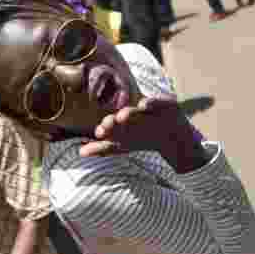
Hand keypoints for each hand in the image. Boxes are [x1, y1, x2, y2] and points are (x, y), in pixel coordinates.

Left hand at [79, 96, 196, 158]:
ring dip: (130, 112)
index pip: (112, 124)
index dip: (105, 128)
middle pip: (122, 116)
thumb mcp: (124, 146)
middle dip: (114, 120)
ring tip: (122, 116)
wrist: (174, 138)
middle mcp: (135, 112)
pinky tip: (143, 105)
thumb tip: (80, 152)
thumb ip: (103, 148)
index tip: (98, 133)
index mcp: (123, 121)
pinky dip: (150, 103)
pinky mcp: (164, 103)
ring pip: (137, 110)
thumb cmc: (144, 138)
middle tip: (107, 125)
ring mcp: (149, 108)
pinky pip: (157, 102)